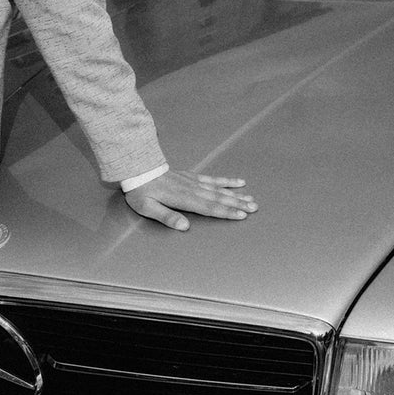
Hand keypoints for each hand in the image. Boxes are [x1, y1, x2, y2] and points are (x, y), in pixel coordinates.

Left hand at [123, 171, 257, 230]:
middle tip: (254, 208)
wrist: (138, 168)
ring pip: (219, 189)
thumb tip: (185, 226)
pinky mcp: (192, 177)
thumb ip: (167, 217)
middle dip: (238, 204)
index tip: (241, 215)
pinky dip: (226, 181)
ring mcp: (194, 182)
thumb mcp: (148, 208)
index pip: (209, 208)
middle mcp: (192, 190)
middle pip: (219, 198)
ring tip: (251, 199)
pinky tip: (238, 182)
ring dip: (236, 195)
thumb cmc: (141, 192)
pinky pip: (212, 179)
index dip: (226, 212)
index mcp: (183, 199)